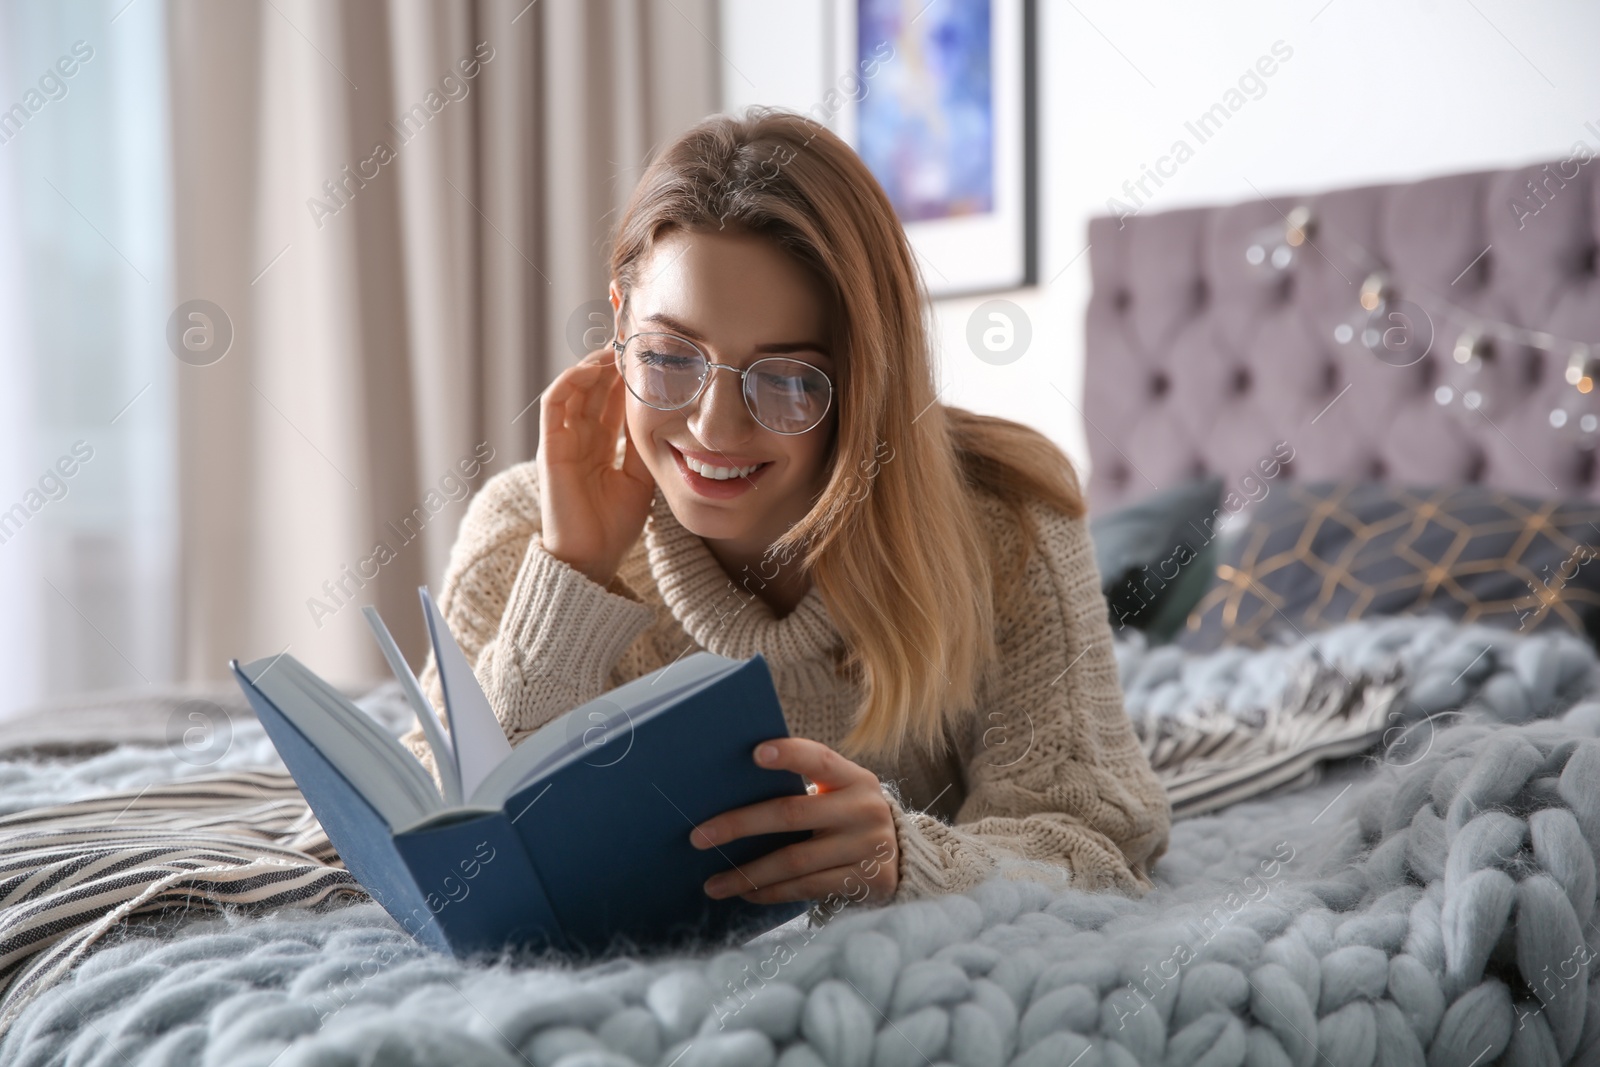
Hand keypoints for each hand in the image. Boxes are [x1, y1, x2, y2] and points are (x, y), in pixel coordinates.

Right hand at [535, 349, 654, 586]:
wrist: (592, 558)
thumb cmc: (615, 525)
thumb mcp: (640, 476)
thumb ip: (642, 443)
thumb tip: (661, 410)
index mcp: (599, 445)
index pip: (611, 398)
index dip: (625, 374)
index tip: (648, 353)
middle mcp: (579, 437)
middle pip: (593, 387)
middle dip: (611, 361)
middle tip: (633, 337)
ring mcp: (562, 440)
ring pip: (573, 388)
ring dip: (593, 365)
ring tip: (616, 348)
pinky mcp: (549, 447)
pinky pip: (554, 403)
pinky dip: (571, 381)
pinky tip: (593, 368)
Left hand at [689, 738, 898, 905]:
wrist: (903, 859)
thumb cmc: (849, 818)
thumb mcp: (840, 795)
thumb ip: (804, 788)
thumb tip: (729, 795)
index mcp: (854, 778)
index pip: (819, 759)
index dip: (788, 755)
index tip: (754, 754)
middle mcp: (864, 809)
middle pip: (791, 814)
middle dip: (740, 824)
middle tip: (698, 837)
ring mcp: (867, 847)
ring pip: (793, 860)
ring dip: (747, 873)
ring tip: (712, 883)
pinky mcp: (866, 881)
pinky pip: (806, 888)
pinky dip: (770, 892)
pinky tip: (745, 893)